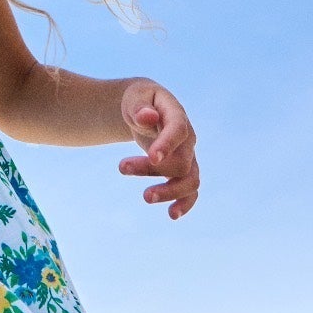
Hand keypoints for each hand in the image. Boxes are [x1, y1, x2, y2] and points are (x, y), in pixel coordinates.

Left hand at [117, 80, 199, 219]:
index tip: (152, 157)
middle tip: (121, 166)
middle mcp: (187, 139)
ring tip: (145, 197)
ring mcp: (188, 156)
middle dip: (151, 168)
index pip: (179, 130)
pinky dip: (185, 203)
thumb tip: (147, 117)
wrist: (145, 109)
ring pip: (190, 180)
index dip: (168, 145)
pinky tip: (171, 214)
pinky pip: (191, 191)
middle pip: (180, 160)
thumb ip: (140, 107)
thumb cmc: (139, 101)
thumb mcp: (135, 97)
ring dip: (169, 191)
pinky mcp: (183, 171)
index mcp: (177, 115)